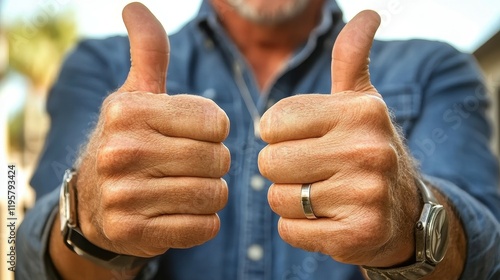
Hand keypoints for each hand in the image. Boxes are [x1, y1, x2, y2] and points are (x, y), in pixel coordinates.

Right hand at [75, 3, 229, 256]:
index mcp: (128, 110)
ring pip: (213, 195)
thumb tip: (134, 6)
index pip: (217, 121)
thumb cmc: (131, 140)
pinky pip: (202, 228)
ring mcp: (123, 195)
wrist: (95, 202)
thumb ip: (148, 52)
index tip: (194, 135)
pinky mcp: (132, 232)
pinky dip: (202, 222)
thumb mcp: (136, 94)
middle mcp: (119, 150)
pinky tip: (181, 212)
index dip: (215, 131)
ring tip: (188, 187)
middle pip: (218, 159)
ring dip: (211, 193)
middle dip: (215, 163)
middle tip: (193, 165)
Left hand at [258, 11, 420, 266]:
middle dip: (281, 170)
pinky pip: (290, 230)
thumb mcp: (361, 103)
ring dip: (290, 201)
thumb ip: (352, 59)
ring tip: (321, 196)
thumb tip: (369, 14)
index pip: (272, 123)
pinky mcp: (357, 234)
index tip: (303, 141)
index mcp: (360, 111)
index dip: (278, 136)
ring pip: (278, 199)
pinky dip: (299, 229)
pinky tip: (327, 220)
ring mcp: (365, 195)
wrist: (404, 212)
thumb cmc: (365, 150)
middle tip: (312, 172)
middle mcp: (368, 150)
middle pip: (270, 162)